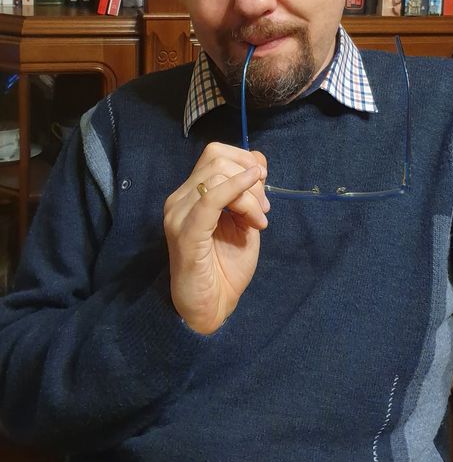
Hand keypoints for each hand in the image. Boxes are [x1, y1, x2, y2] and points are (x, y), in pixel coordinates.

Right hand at [164, 142, 269, 334]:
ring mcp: (179, 214)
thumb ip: (247, 196)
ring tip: (259, 220)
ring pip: (217, 175)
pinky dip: (235, 191)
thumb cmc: (224, 269)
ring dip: (249, 195)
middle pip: (217, 158)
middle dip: (250, 178)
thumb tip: (257, 167)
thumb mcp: (243, 223)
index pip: (216, 154)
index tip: (264, 184)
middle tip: (264, 209)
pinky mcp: (186, 232)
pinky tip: (254, 204)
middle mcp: (180, 199)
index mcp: (191, 195)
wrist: (209, 308)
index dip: (245, 160)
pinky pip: (210, 199)